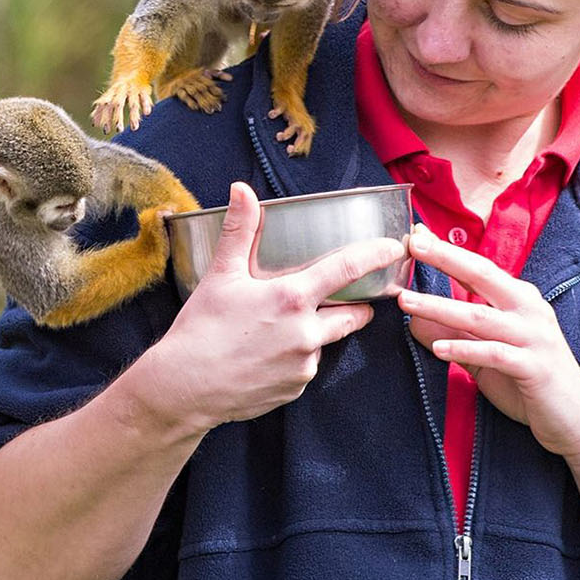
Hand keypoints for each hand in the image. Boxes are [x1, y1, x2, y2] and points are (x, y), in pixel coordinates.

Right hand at [138, 182, 406, 432]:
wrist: (184, 388)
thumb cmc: (201, 328)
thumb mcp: (221, 275)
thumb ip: (240, 231)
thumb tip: (242, 189)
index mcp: (292, 298)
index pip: (348, 268)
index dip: (376, 255)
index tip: (396, 248)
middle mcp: (307, 332)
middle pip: (353, 315)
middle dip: (357, 306)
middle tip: (346, 298)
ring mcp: (304, 365)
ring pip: (326, 342)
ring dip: (317, 332)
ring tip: (281, 327)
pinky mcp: (295, 389)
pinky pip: (306, 368)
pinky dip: (296, 358)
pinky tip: (267, 354)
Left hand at [398, 224, 579, 463]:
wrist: (577, 420)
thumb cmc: (531, 383)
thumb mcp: (486, 355)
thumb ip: (456, 336)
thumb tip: (415, 321)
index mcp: (520, 300)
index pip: (478, 269)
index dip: (447, 252)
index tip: (416, 237)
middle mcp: (530, 310)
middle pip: (482, 276)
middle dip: (445, 259)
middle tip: (413, 246)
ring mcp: (534, 337)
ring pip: (480, 317)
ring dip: (440, 308)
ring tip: (408, 303)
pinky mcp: (535, 367)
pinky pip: (495, 354)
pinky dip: (464, 349)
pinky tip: (438, 349)